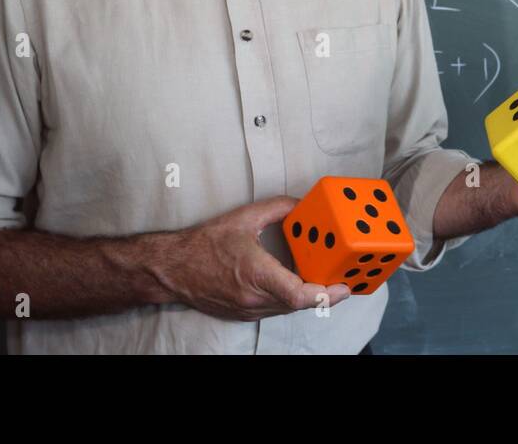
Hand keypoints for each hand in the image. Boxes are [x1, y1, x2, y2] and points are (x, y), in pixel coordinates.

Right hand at [155, 196, 350, 320]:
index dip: (327, 295)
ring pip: (289, 308)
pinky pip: (276, 309)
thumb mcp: (244, 218)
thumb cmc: (204, 244)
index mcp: (257, 274)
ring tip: (327, 278)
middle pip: (301, 304)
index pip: (299, 295)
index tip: (344, 286)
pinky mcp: (244, 314)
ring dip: (309, 296)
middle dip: (326, 293)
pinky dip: (291, 298)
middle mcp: (254, 298)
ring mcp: (249, 310)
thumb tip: (303, 204)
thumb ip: (278, 208)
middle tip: (345, 278)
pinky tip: (299, 281)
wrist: (172, 269)